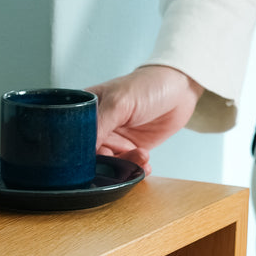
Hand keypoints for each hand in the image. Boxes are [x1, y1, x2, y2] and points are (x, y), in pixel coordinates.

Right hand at [87, 65, 202, 175]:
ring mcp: (112, 140)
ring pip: (109, 165)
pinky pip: (126, 167)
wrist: (180, 89)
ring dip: (125, 166)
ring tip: (141, 156)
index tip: (95, 159)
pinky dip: (135, 170)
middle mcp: (95, 128)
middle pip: (89, 156)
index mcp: (84, 112)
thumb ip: (99, 125)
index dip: (81, 152)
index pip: (74, 139)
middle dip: (106, 163)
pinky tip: (145, 164)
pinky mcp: (129, 149)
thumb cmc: (147, 86)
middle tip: (121, 159)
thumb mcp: (119, 102)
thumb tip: (82, 150)